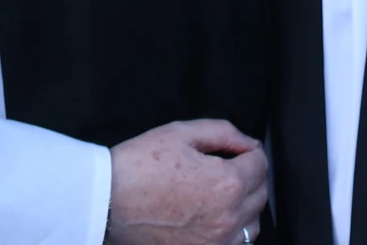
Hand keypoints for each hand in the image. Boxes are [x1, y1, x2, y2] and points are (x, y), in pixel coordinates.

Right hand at [107, 119, 266, 244]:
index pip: (261, 164)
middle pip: (260, 194)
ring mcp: (216, 243)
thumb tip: (248, 143)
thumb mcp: (180, 133)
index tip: (235, 151)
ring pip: (252, 224)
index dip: (248, 151)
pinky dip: (231, 231)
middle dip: (249, 176)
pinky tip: (213, 218)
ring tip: (220, 194)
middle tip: (227, 167)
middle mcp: (228, 218)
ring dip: (245, 206)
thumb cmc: (138, 167)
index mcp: (227, 184)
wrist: (105, 203)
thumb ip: (223, 133)